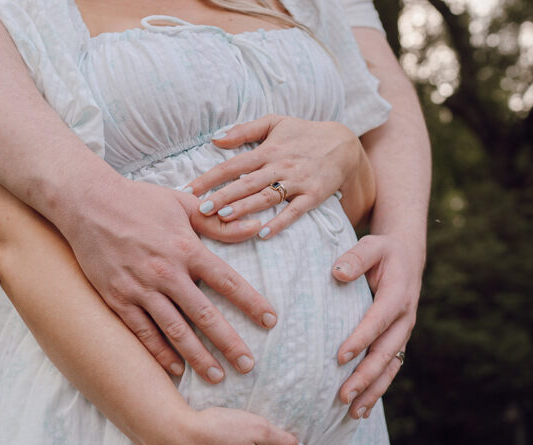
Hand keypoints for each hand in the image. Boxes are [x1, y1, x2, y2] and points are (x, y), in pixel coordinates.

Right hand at [58, 178, 274, 381]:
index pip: (227, 281)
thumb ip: (218, 223)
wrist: (87, 202)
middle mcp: (166, 272)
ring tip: (217, 376)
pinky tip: (176, 370)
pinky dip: (160, 353)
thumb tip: (254, 228)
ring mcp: (140, 288)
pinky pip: (142, 332)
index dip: (251, 303)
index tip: (270, 321)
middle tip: (248, 365)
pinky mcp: (118, 298)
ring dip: (197, 356)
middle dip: (229, 343)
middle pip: (205, 315)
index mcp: (187, 248)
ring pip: (175, 330)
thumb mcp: (182, 204)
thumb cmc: (138, 200)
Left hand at [184, 114, 365, 238]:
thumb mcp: (275, 123)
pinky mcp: (313, 195)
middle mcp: (280, 165)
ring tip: (225, 217)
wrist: (343, 144)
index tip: (189, 189)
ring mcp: (297, 182)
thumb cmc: (303, 134)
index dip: (210, 177)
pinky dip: (281, 222)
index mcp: (267, 150)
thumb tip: (215, 138)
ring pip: (267, 197)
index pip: (233, 164)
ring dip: (246, 208)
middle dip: (223, 195)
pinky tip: (265, 233)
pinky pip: (295, 211)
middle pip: (247, 183)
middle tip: (202, 208)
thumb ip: (244, 130)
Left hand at [332, 234, 422, 418]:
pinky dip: (377, 390)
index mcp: (398, 295)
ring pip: (389, 367)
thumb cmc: (383, 252)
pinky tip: (361, 410)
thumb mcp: (372, 246)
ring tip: (352, 412)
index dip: (361, 339)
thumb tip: (338, 273)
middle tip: (343, 395)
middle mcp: (404, 318)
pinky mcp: (397, 342)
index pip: (377, 320)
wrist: (406, 259)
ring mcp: (402, 334)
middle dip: (365, 376)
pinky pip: (390, 370)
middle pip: (385, 352)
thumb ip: (356, 258)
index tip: (340, 357)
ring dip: (372, 391)